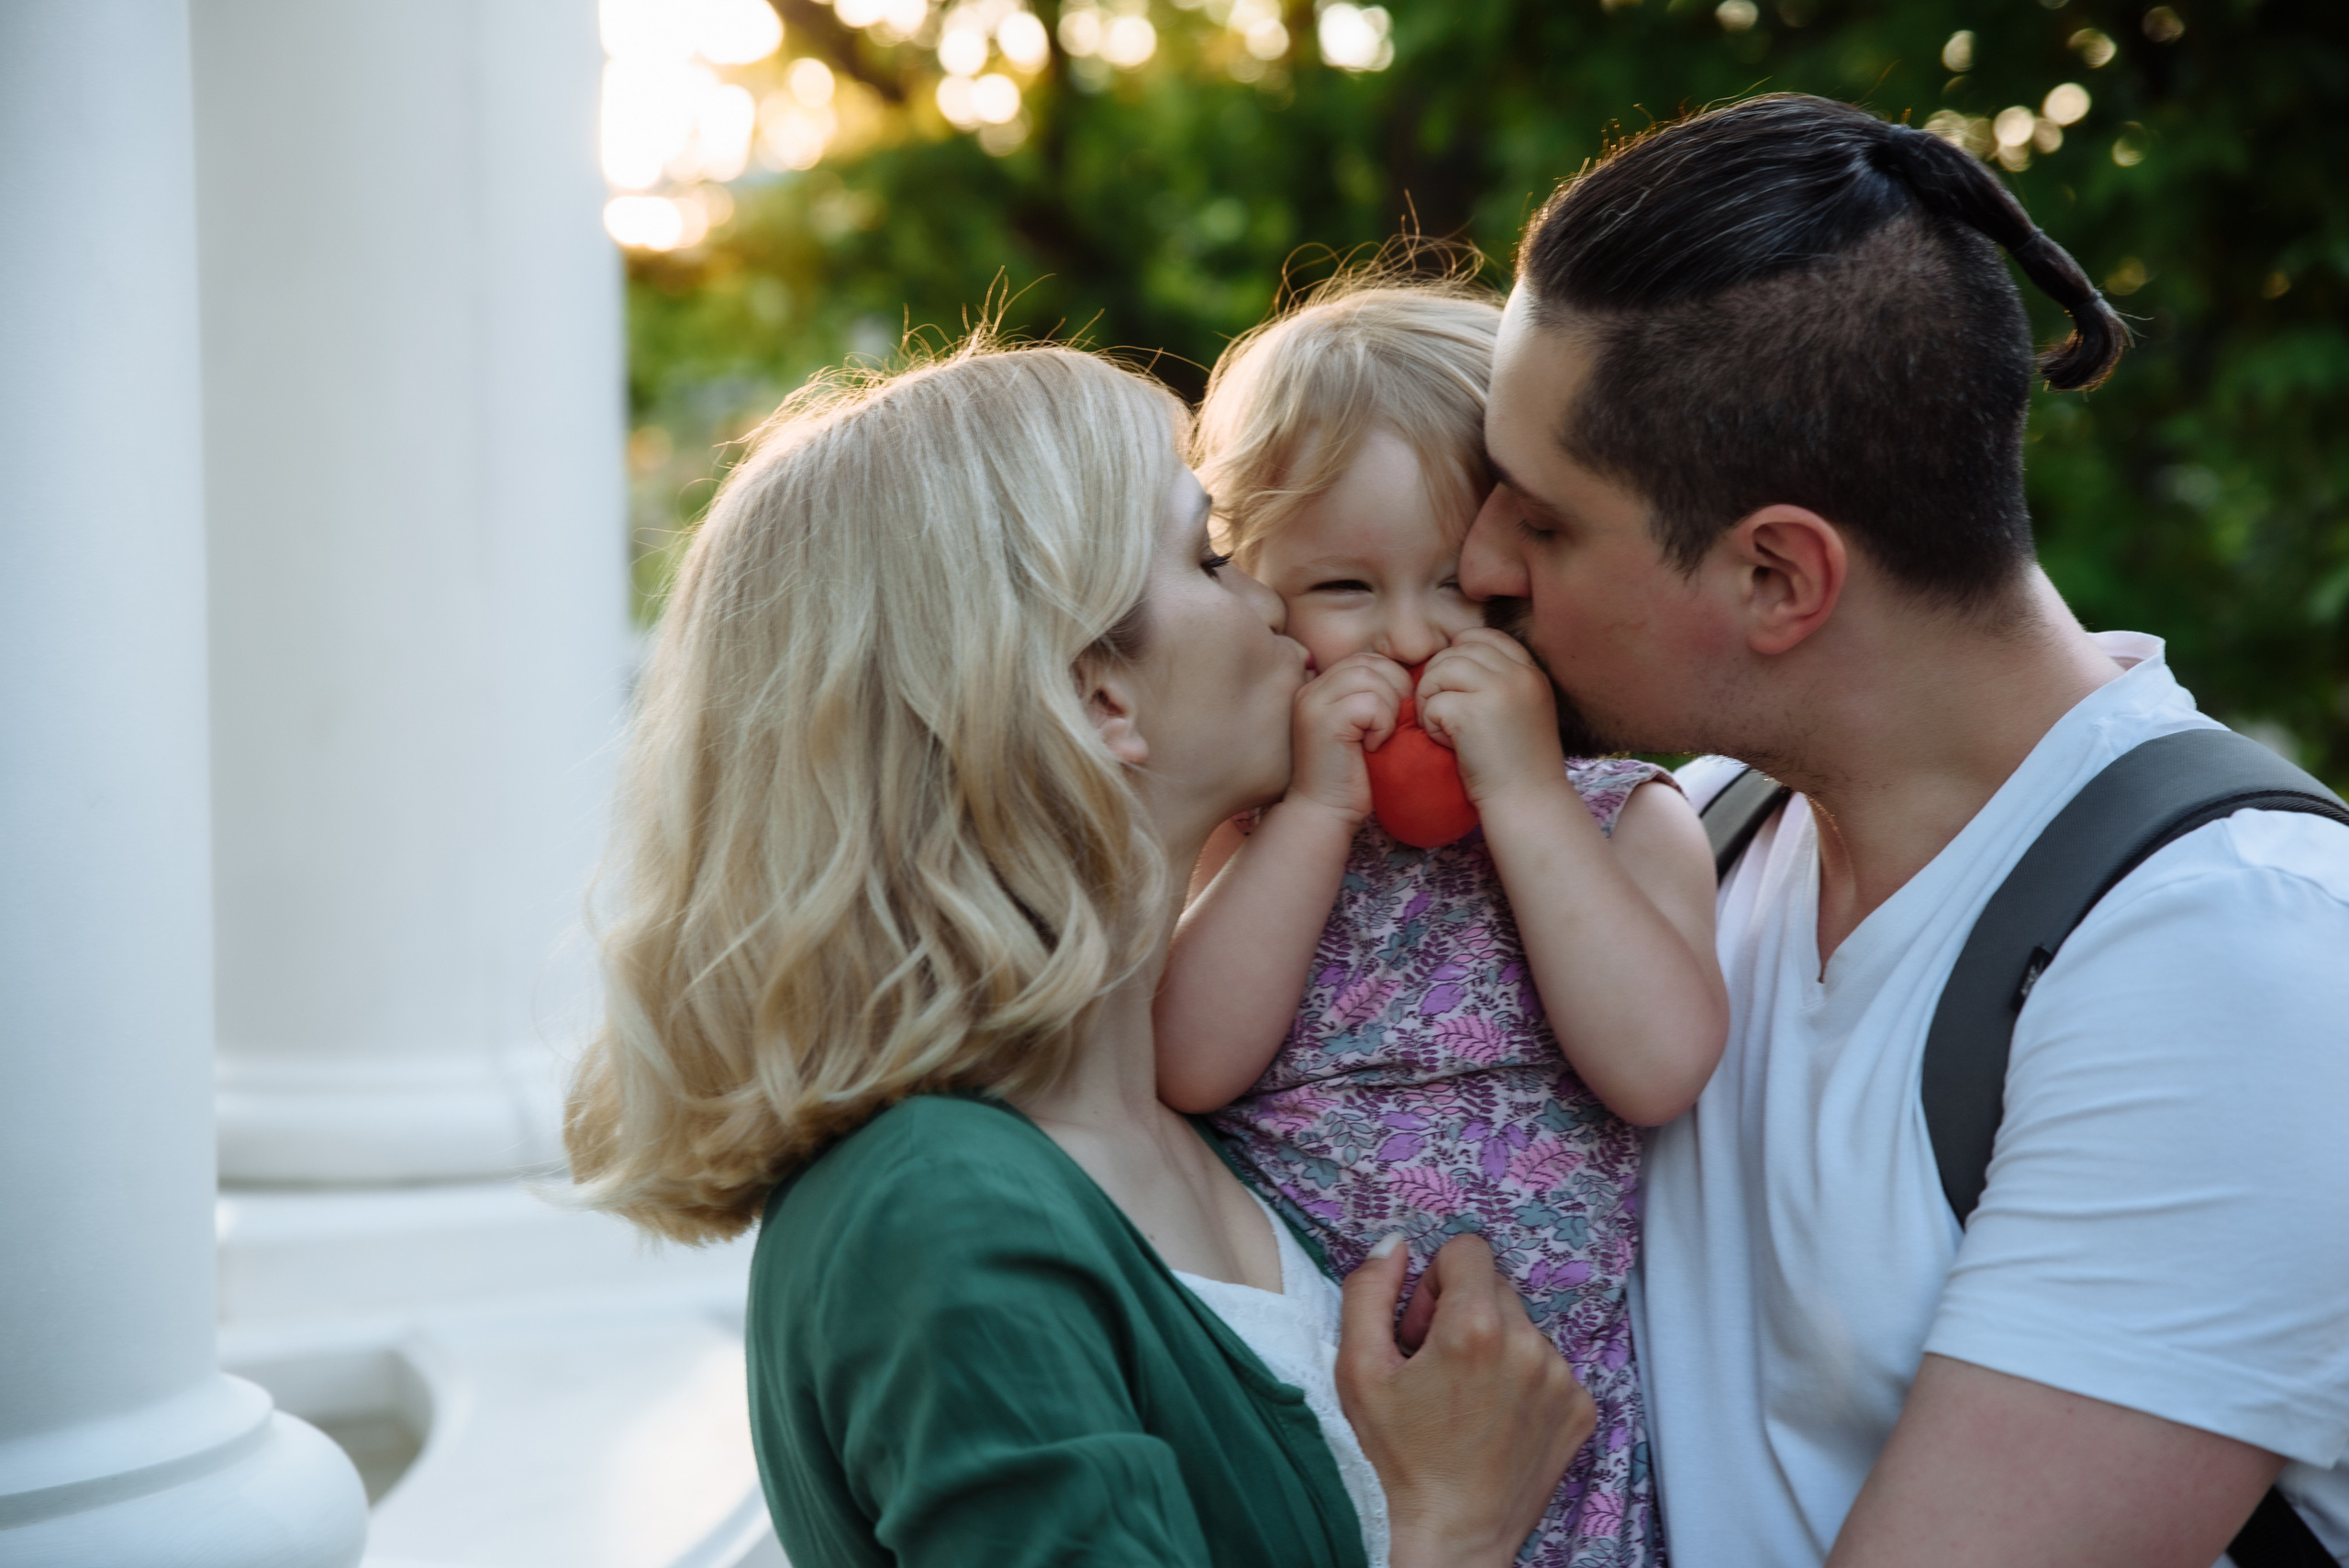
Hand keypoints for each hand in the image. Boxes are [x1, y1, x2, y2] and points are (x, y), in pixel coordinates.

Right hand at [1284, 653, 1410, 820]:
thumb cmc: (1353, 775)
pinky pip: (1371, 702)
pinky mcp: (1324, 720)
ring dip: (1389, 708)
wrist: (1326, 812)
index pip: (1367, 660)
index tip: (1395, 716)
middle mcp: (1312, 689)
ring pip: (1371, 677)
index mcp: (1321, 686)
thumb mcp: (1365, 726)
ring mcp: (1314, 702)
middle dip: (1394, 691)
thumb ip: (1376, 697)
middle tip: (1391, 727)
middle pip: (1370, 663)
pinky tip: (1373, 747)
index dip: (1392, 682)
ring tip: (1381, 737)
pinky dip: (1383, 724)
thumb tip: (1415, 676)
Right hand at [1337, 1234, 1593, 1567]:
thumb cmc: (1395, 1460)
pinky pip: (1549, 1365)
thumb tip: (1396, 1244)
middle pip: (1496, 1286)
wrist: (1449, 1538)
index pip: (1467, 1249)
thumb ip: (1368, 1289)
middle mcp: (1530, 1345)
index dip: (1435, 1282)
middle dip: (1463, 1312)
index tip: (1422, 1328)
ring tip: (1465, 1401)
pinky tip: (1495, 1420)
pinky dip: (1523, 1380)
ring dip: (1495, 1346)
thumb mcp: (1357, 1369)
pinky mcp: (1581, 1409)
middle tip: (1437, 1367)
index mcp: (1475, 1326)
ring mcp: (1563, 1379)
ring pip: (1523, 1326)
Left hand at [1414, 630, 1571, 811]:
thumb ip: (1498, 681)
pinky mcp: (1473, 712)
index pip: (1484, 637)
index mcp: (1531, 673)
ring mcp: (1499, 690)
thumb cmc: (1517, 766)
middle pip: (1457, 650)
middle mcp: (1519, 675)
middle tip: (1444, 714)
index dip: (1459, 655)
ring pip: (1441, 669)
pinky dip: (1430, 725)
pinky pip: (1433, 702)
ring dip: (1431, 699)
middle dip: (1439, 679)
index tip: (1454, 687)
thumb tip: (1452, 657)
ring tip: (1444, 728)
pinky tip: (1448, 744)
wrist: (1528, 804)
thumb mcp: (1521, 711)